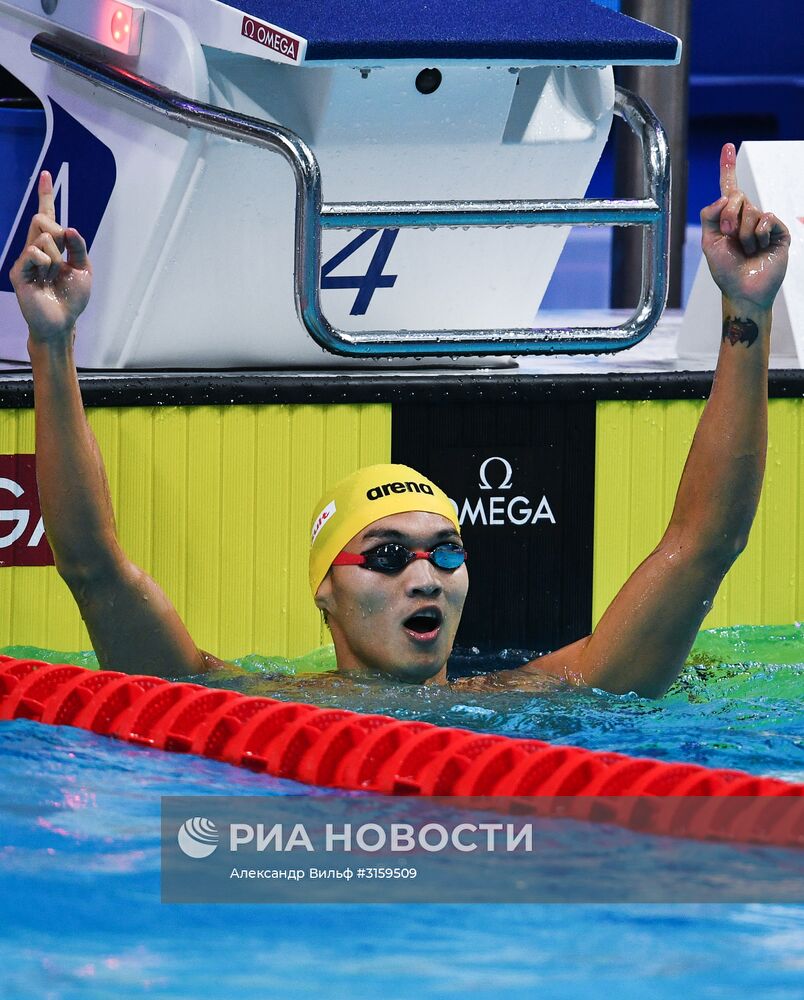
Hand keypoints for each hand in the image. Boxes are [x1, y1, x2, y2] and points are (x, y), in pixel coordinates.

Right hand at [9, 171, 91, 344]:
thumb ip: (78, 247)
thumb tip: (69, 227)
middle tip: (62, 258)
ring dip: (56, 259)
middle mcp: (36, 248)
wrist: (62, 321)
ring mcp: (25, 258)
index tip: (47, 175)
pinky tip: (44, 279)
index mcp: (52, 247)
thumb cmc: (71, 298)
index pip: (48, 217)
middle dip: (58, 233)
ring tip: (53, 277)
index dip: (46, 195)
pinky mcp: (18, 270)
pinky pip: (34, 252)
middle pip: (44, 219)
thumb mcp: (83, 270)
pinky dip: (46, 264)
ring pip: (44, 238)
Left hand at [700, 143, 789, 311]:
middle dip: (729, 217)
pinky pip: (766, 219)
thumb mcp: (709, 242)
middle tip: (729, 236)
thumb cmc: (726, 270)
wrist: (744, 290)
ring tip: (747, 250)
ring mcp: (764, 224)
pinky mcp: (778, 231)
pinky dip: (759, 235)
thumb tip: (727, 196)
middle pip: (736, 197)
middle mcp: (746, 217)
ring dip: (744, 234)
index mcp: (728, 218)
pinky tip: (760, 249)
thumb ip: (710, 215)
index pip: (729, 189)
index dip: (728, 168)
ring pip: (751, 211)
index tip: (727, 147)